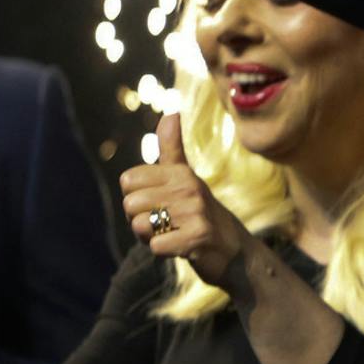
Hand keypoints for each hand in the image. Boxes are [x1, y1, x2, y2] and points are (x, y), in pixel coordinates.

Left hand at [120, 113, 252, 289]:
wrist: (235, 252)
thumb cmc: (202, 214)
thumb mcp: (187, 178)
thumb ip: (172, 147)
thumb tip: (171, 111)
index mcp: (180, 172)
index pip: (128, 179)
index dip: (136, 198)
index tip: (158, 203)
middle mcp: (188, 187)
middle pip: (130, 204)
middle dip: (140, 221)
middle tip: (166, 224)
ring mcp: (195, 212)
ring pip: (140, 225)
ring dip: (150, 237)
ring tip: (173, 235)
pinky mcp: (198, 238)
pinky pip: (156, 246)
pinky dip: (163, 251)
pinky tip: (180, 248)